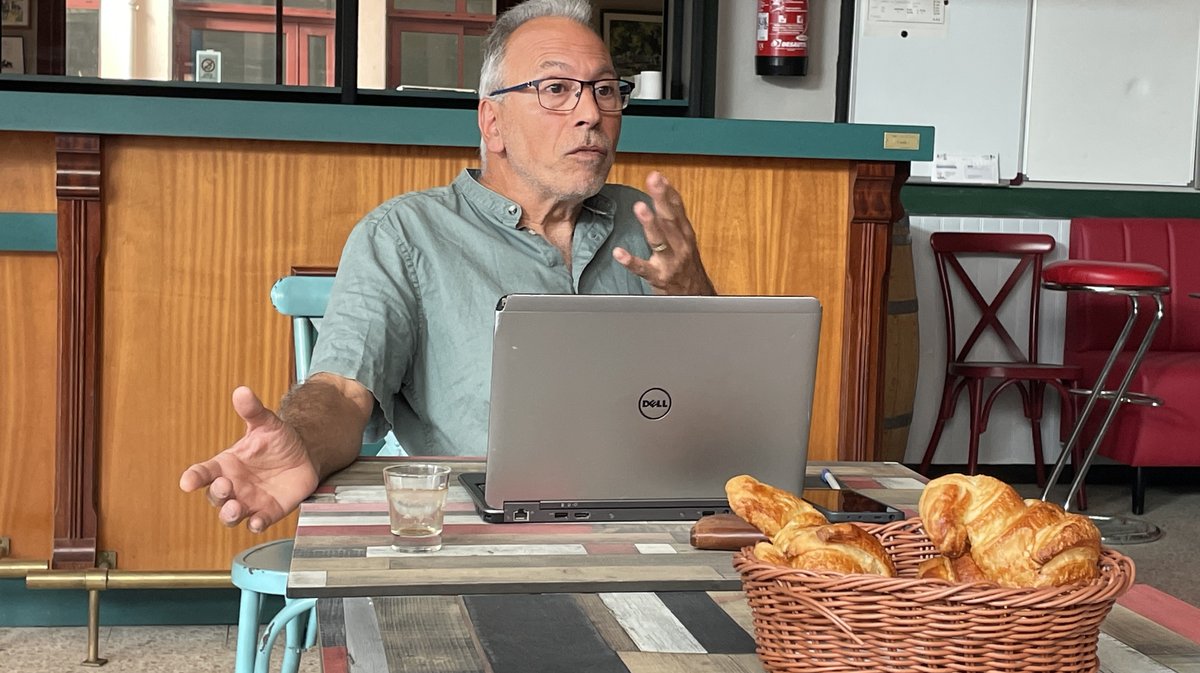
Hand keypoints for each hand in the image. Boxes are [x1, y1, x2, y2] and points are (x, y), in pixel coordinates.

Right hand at [179, 386, 319, 532]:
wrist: (305, 455)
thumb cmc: (278, 440)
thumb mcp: (266, 423)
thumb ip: (252, 411)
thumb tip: (242, 391)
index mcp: (226, 465)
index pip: (203, 473)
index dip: (194, 477)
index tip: (188, 482)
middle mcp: (233, 485)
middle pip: (215, 496)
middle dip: (217, 494)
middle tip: (225, 486)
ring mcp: (249, 501)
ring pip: (231, 515)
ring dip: (229, 514)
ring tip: (235, 508)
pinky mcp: (267, 512)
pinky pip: (257, 523)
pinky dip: (255, 525)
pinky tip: (257, 522)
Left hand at [613, 171, 716, 294]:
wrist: (696, 297)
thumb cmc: (687, 266)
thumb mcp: (685, 241)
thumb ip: (673, 220)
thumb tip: (662, 193)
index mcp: (685, 234)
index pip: (677, 209)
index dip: (668, 192)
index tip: (658, 176)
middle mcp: (680, 245)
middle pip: (670, 219)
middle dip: (661, 198)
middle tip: (652, 180)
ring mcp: (671, 262)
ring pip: (660, 240)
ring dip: (650, 223)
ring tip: (640, 208)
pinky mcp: (660, 278)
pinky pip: (643, 269)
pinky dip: (631, 261)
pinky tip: (619, 253)